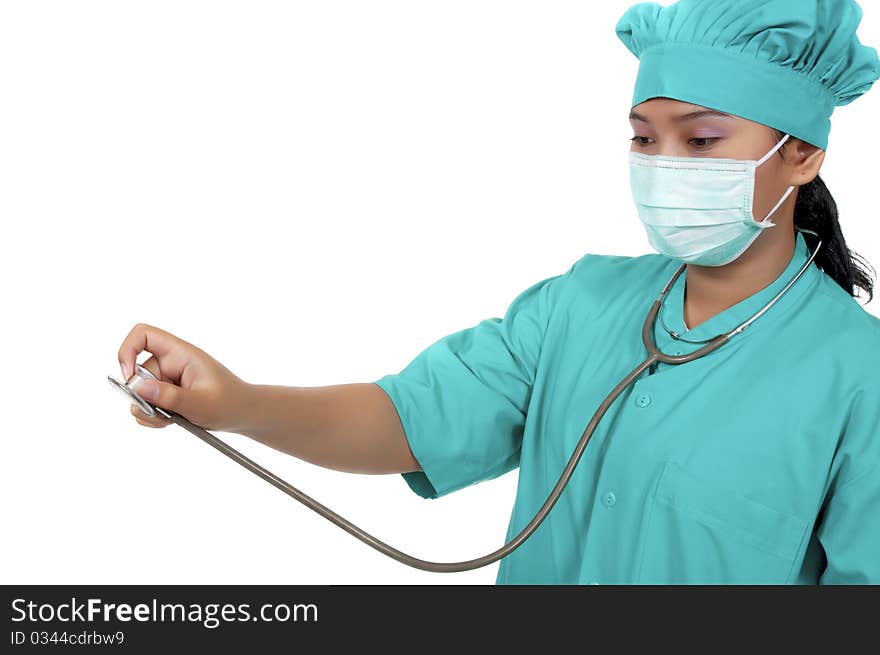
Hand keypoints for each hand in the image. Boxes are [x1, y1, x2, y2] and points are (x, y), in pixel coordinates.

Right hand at [117, 323, 252, 430]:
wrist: (244, 415)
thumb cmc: (230, 403)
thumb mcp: (201, 403)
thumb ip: (169, 396)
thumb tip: (138, 387)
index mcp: (182, 353)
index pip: (143, 334)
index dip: (127, 351)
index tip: (129, 378)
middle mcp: (172, 362)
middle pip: (138, 372)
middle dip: (144, 397)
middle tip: (164, 414)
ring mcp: (169, 378)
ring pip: (141, 393)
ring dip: (150, 411)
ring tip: (174, 418)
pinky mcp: (168, 393)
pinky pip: (147, 404)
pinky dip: (154, 416)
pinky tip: (172, 420)